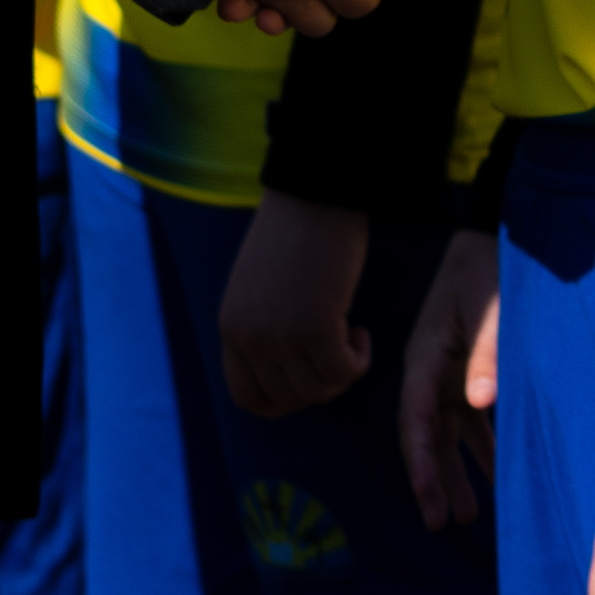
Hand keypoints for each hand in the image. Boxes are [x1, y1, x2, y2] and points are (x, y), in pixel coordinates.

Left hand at [220, 189, 374, 420]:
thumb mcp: (259, 289)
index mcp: (231, 327)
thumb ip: (263, 327)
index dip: (284, 400)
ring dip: (342, 373)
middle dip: (319, 387)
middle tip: (337, 354)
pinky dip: (360, 361)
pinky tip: (363, 332)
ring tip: (350, 337)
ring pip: (318, 390)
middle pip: (288, 399)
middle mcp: (249, 338)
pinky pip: (344, 371)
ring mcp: (280, 335)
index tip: (308, 379)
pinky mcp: (316, 327)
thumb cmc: (293, 233)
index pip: (247, 397)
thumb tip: (290, 370)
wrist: (313, 193)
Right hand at [401, 228, 502, 526]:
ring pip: (446, 435)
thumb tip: (479, 404)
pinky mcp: (468, 374)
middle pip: (424, 436)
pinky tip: (497, 480)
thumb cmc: (487, 273)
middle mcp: (430, 373)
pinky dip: (482, 450)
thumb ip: (486, 353)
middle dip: (431, 479)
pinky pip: (470, 422)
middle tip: (441, 523)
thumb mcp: (488, 310)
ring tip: (466, 517)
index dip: (419, 461)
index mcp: (425, 358)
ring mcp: (448, 376)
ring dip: (455, 473)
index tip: (427, 498)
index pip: (414, 419)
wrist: (491, 240)